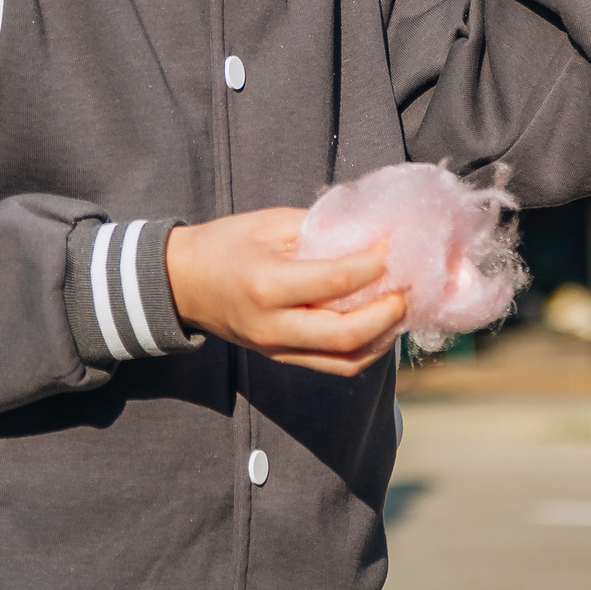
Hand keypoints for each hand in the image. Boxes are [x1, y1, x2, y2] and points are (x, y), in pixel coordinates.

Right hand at [163, 208, 407, 376]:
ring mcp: (277, 349)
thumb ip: (319, 230)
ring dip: (383, 338)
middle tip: (408, 287)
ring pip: (345, 360)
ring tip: (401, 309)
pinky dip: (365, 350)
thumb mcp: (269, 224)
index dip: (372, 265)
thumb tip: (370, 232)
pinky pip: (334, 365)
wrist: (183, 284)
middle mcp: (272, 325)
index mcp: (266, 285)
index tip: (393, 247)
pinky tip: (381, 327)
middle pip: (346, 334)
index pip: (333, 282)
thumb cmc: (225, 245)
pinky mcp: (283, 358)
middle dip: (388, 312)